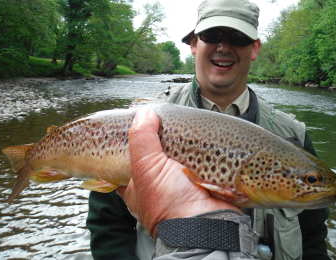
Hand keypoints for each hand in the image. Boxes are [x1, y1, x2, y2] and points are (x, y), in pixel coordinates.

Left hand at [118, 108, 239, 235]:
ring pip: (179, 156)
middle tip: (162, 122)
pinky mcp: (201, 180)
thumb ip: (141, 138)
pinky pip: (199, 159)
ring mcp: (180, 183)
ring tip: (183, 126)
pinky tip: (200, 137)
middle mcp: (158, 186)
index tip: (136, 126)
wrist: (207, 223)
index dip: (129, 144)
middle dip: (160, 140)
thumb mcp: (146, 168)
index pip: (127, 162)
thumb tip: (144, 113)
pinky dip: (200, 149)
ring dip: (182, 144)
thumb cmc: (170, 206)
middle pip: (156, 155)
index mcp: (137, 186)